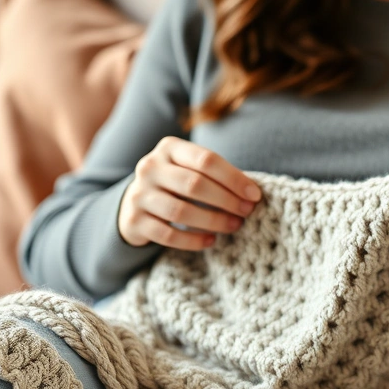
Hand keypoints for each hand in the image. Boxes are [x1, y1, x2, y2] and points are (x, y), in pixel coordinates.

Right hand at [119, 136, 261, 249]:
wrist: (133, 203)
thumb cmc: (175, 184)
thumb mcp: (190, 168)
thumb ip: (215, 175)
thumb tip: (252, 193)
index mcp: (169, 148)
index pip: (206, 160)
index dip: (234, 178)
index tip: (255, 195)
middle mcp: (150, 167)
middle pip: (194, 185)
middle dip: (226, 200)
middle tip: (247, 212)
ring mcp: (139, 195)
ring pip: (180, 212)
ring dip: (213, 221)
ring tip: (233, 226)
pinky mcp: (134, 221)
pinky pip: (168, 235)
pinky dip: (193, 240)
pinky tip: (210, 241)